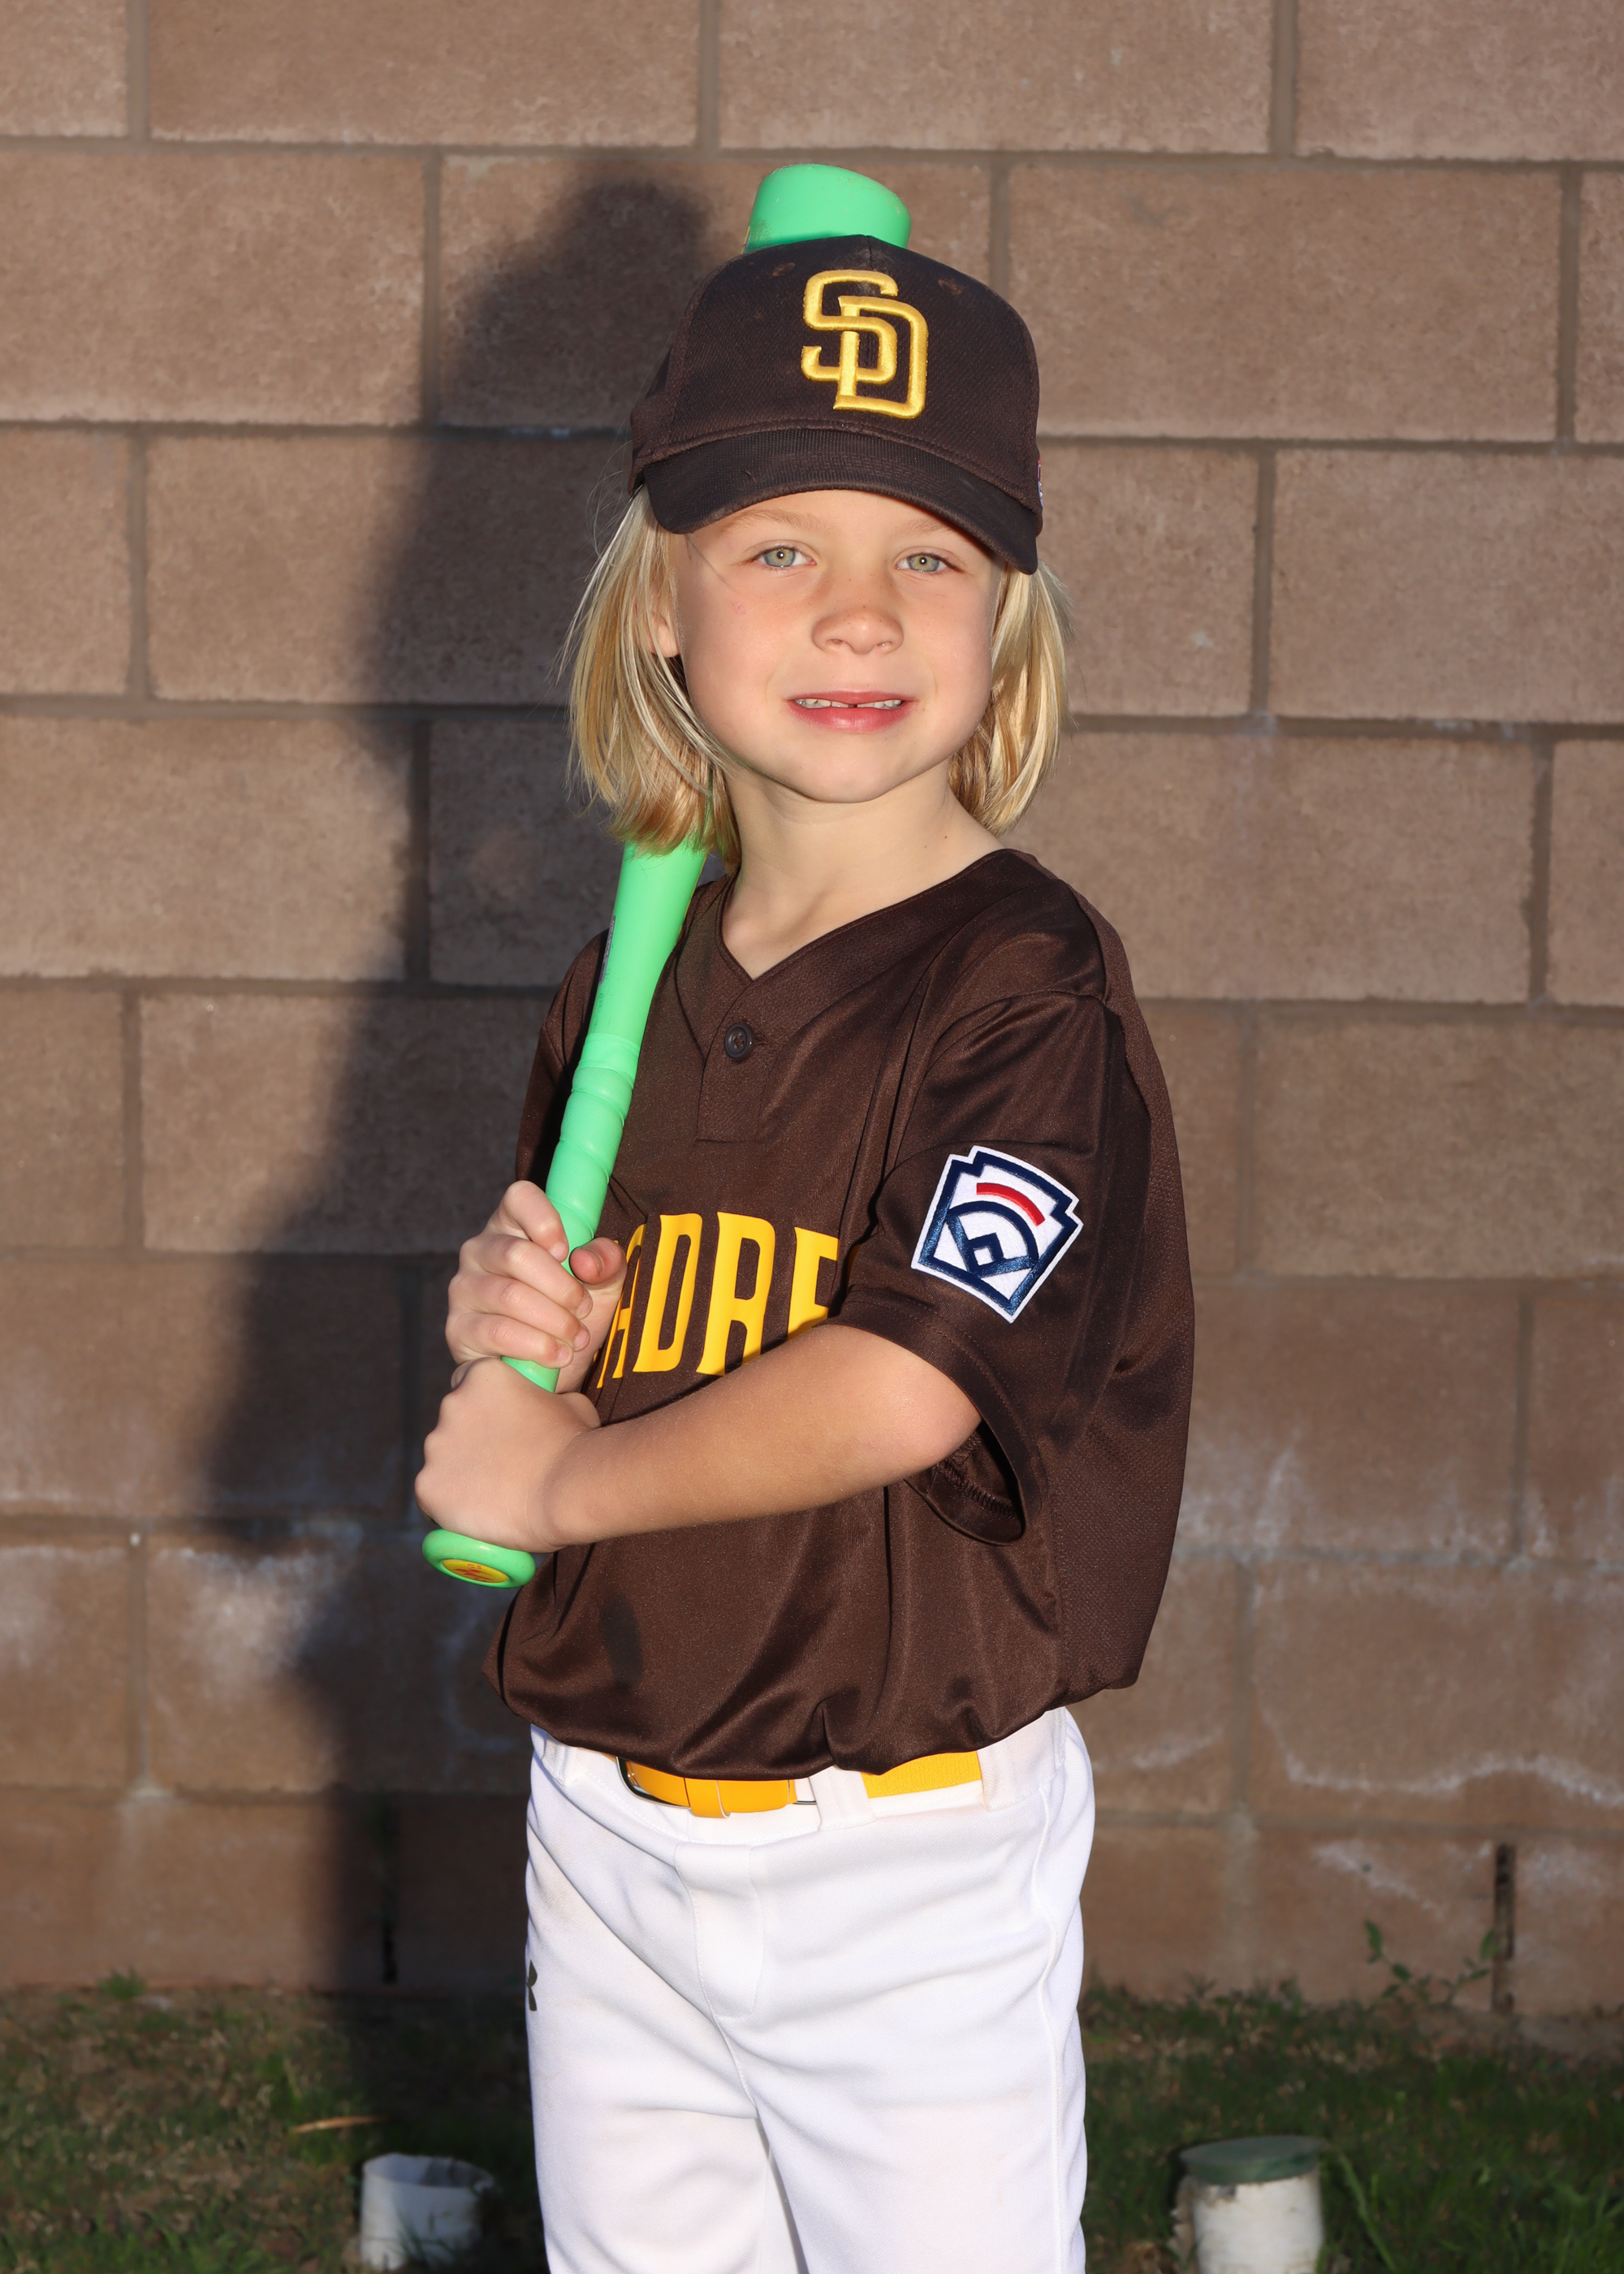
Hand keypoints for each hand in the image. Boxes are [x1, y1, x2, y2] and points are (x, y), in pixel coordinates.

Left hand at [415, 1357, 600, 1550]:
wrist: (567, 1487)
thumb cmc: (575, 1443)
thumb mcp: (571, 1403)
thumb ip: (550, 1399)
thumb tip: (551, 1407)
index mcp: (482, 1375)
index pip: (468, 1383)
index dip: (483, 1406)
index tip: (497, 1426)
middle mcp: (451, 1405)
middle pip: (451, 1423)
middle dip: (470, 1441)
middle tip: (501, 1464)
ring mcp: (436, 1447)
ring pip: (441, 1461)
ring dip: (460, 1473)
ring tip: (494, 1494)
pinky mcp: (428, 1486)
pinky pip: (433, 1496)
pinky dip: (449, 1505)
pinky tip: (475, 1513)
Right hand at [447, 1181, 627, 1390]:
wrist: (547, 1370)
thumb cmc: (570, 1312)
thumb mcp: (602, 1285)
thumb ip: (607, 1262)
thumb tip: (586, 1260)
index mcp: (513, 1225)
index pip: (519, 1197)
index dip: (545, 1220)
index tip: (566, 1251)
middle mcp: (480, 1250)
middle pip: (517, 1254)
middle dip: (561, 1287)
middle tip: (583, 1308)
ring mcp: (464, 1288)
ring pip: (510, 1296)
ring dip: (555, 1320)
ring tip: (577, 1337)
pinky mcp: (458, 1329)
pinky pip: (498, 1332)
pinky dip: (537, 1345)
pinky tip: (558, 1355)